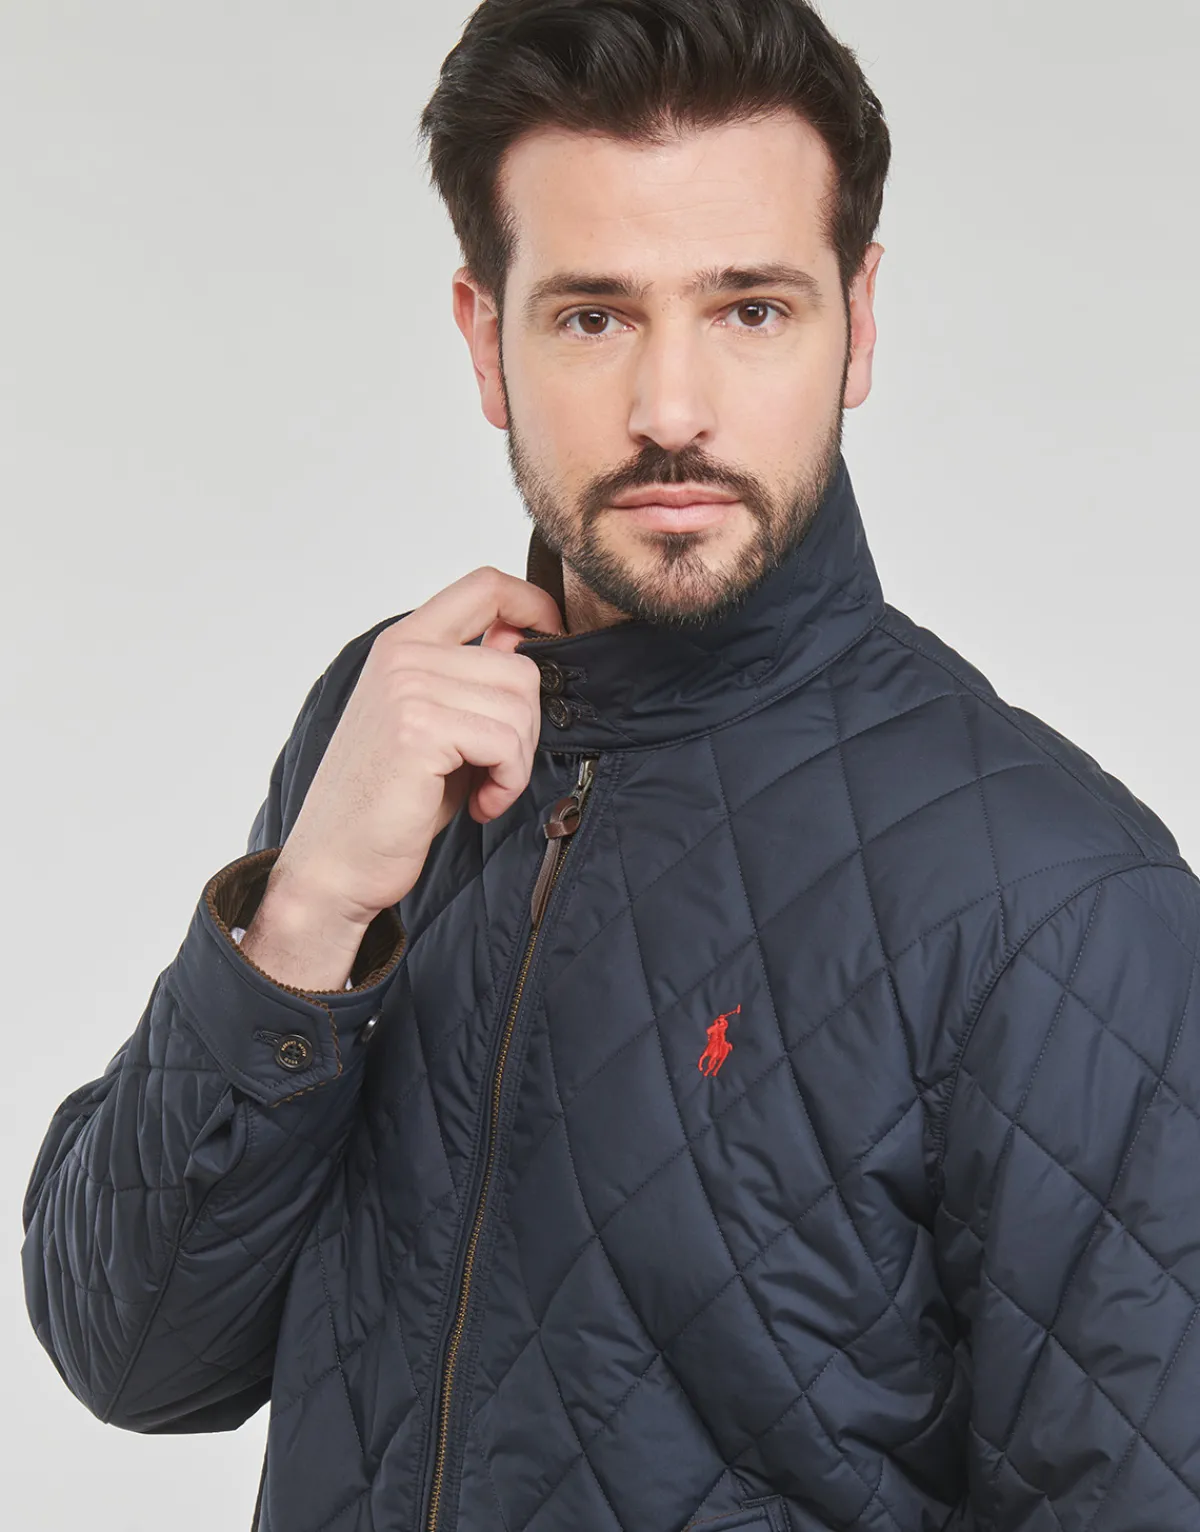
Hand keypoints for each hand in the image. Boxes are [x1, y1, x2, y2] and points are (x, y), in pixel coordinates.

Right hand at [266, 565, 564, 935]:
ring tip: (483, 788)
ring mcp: (408, 687)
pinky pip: (507, 743)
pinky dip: (507, 783)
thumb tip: (523, 637)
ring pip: (520, 707)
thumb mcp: (437, 724)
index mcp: (404, 643)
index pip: (485, 586)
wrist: (337, 862)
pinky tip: (480, 804)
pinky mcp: (419, 729)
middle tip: (496, 769)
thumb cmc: (391, 801)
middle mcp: (403, 655)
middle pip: (520, 666)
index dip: (535, 605)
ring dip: (516, 761)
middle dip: (527, 728)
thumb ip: (473, 678)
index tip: (555, 641)